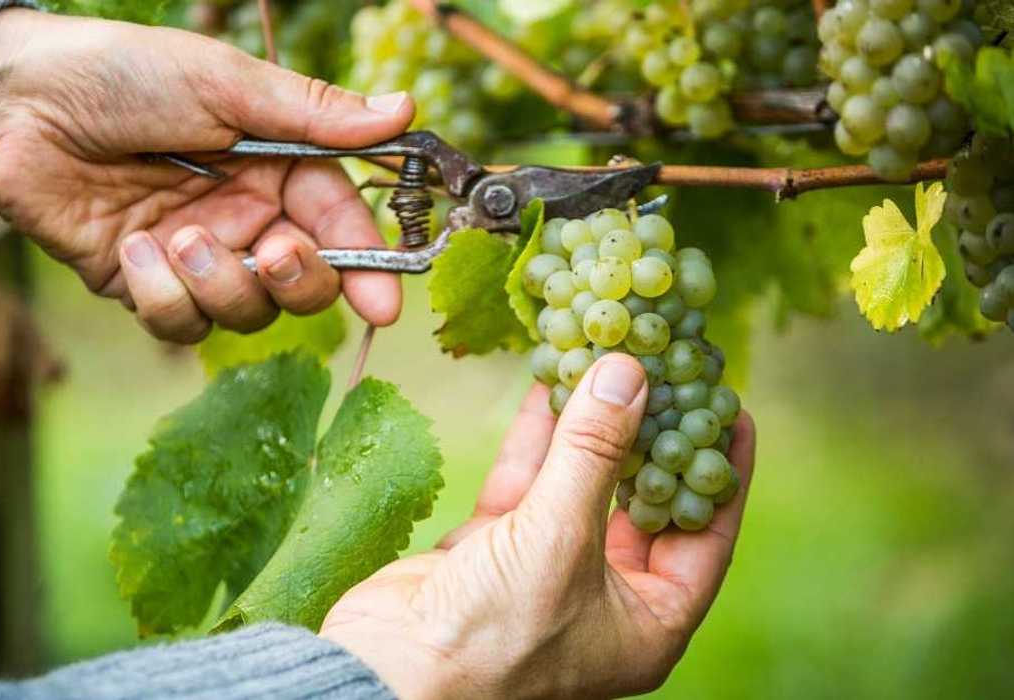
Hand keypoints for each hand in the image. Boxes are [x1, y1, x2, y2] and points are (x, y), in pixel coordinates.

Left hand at [0, 9, 414, 341]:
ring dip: (220, 285)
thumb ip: (314, 114)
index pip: (340, 226)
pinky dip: (160, 294)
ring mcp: (195, 256)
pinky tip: (130, 249)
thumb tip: (404, 109)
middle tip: (274, 252)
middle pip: (303, 286)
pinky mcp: (144, 285)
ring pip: (244, 313)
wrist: (15, 102)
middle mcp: (244, 218)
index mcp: (276, 168)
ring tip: (176, 237)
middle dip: (298, 283)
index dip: (367, 267)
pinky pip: (177, 323)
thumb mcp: (226, 85)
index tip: (384, 306)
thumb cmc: (123, 75)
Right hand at [320, 353, 756, 698]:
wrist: (389, 671)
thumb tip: (628, 373)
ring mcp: (544, 572)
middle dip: (648, 435)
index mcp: (648, 621)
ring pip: (578, 484)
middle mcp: (603, 599)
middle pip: (640, 502)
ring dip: (587, 426)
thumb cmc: (494, 634)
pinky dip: (535, 438)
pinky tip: (548, 384)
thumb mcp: (560, 536)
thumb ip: (595, 450)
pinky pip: (525, 484)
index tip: (729, 407)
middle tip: (667, 372)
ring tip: (607, 361)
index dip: (719, 468)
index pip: (705, 534)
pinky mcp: (492, 551)